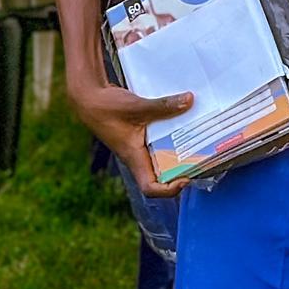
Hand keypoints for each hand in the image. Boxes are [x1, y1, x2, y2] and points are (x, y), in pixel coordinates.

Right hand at [67, 71, 193, 197]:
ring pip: (162, 160)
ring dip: (179, 155)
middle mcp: (137, 157)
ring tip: (199, 143)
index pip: (150, 187)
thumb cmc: (105, 107)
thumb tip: (189, 100)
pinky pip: (160, 144)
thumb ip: (163, 105)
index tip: (185, 178)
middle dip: (181, 171)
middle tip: (200, 159)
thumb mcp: (136, 106)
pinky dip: (172, 139)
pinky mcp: (140, 137)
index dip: (169, 190)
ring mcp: (138, 148)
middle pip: (161, 176)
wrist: (88, 98)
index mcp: (134, 158)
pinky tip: (185, 125)